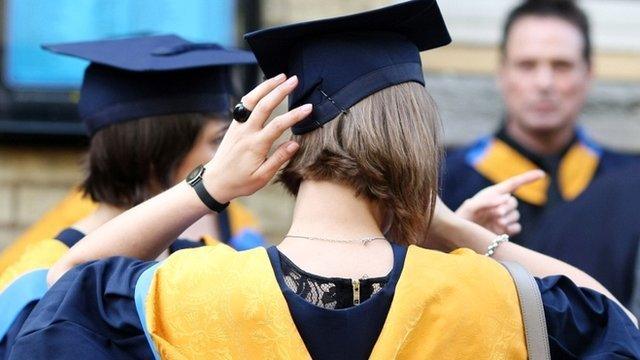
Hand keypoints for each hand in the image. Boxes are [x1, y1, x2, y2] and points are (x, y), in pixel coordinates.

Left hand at [203, 74, 311, 202]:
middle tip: (295, 80)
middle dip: (280, 90)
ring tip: (281, 76)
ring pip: (252, 99)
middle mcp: (246, 132)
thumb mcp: (262, 177)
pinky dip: (256, 92)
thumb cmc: (240, 181)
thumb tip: (294, 144)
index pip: (278, 125)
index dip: (294, 115)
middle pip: (264, 105)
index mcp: (256, 145)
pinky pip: (244, 104)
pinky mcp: (234, 125)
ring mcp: (238, 126)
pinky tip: (265, 87)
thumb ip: (279, 159)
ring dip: (267, 86)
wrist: (215, 181)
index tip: (308, 107)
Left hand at [454, 170, 544, 234]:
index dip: (528, 178)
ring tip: (494, 223)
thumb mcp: (471, 207)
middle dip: (506, 208)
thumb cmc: (463, 218)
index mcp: (493, 194)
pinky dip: (511, 228)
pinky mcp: (505, 230)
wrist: (460, 237)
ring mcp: (504, 217)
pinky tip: (500, 229)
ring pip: (516, 215)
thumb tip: (506, 197)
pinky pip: (517, 227)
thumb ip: (488, 201)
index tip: (542, 174)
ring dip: (507, 219)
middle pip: (514, 203)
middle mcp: (500, 204)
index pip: (514, 183)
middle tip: (494, 214)